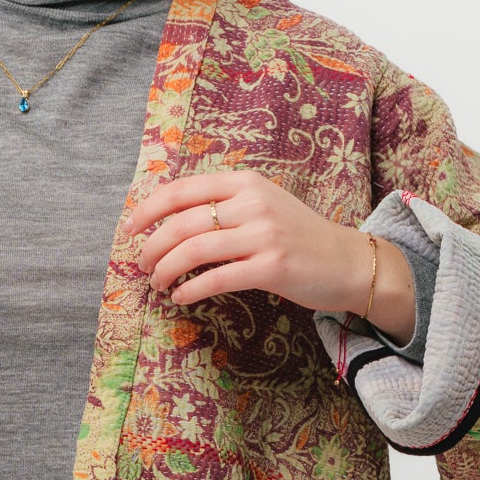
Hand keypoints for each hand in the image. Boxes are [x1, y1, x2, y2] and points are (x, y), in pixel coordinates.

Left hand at [124, 170, 414, 344]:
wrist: (350, 261)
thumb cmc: (298, 236)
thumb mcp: (263, 205)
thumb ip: (223, 204)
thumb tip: (168, 219)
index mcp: (246, 182)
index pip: (183, 190)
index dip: (148, 210)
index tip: (129, 229)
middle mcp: (253, 203)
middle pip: (181, 224)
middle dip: (152, 247)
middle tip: (143, 265)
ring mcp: (264, 235)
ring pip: (193, 251)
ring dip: (166, 271)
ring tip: (157, 283)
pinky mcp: (272, 267)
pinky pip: (216, 279)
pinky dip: (190, 290)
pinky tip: (180, 297)